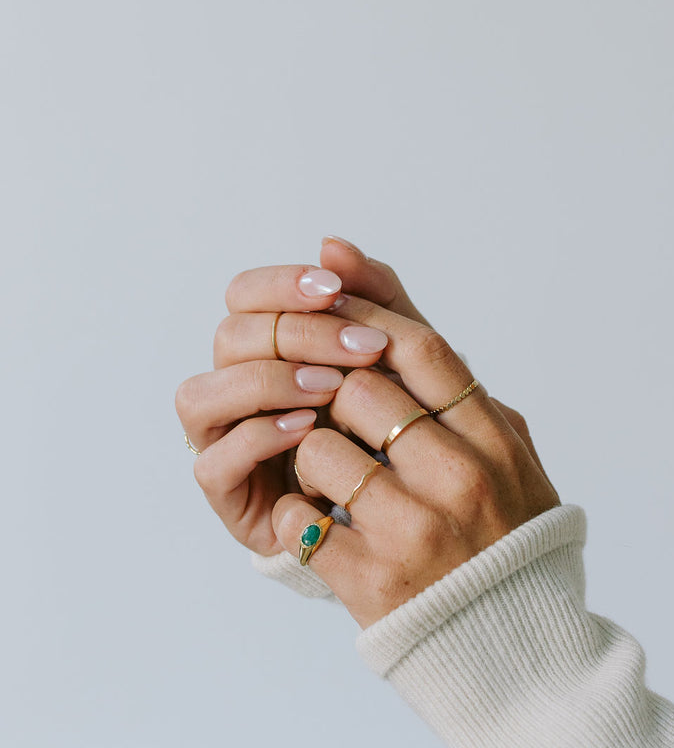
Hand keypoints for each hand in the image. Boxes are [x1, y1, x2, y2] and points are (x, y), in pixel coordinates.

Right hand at [174, 246, 413, 556]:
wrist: (397, 504)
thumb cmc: (383, 422)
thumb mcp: (393, 354)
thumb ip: (372, 296)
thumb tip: (332, 242)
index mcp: (265, 347)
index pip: (243, 295)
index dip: (281, 285)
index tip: (335, 289)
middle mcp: (234, 387)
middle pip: (230, 338)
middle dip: (297, 335)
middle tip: (363, 349)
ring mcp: (223, 439)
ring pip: (203, 394)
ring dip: (270, 382)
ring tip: (332, 389)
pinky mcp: (226, 491)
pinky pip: (215, 459)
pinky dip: (260, 436)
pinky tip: (309, 429)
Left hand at [267, 257, 559, 627]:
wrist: (517, 650)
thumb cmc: (508, 538)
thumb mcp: (509, 457)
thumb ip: (463, 392)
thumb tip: (401, 317)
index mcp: (495, 441)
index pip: (422, 348)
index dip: (369, 323)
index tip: (335, 317)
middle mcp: (459, 477)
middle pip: (360, 387)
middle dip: (330, 392)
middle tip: (325, 410)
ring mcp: (415, 529)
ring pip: (319, 446)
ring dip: (309, 453)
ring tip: (326, 474)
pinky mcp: (372, 579)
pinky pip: (300, 517)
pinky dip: (296, 513)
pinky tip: (318, 522)